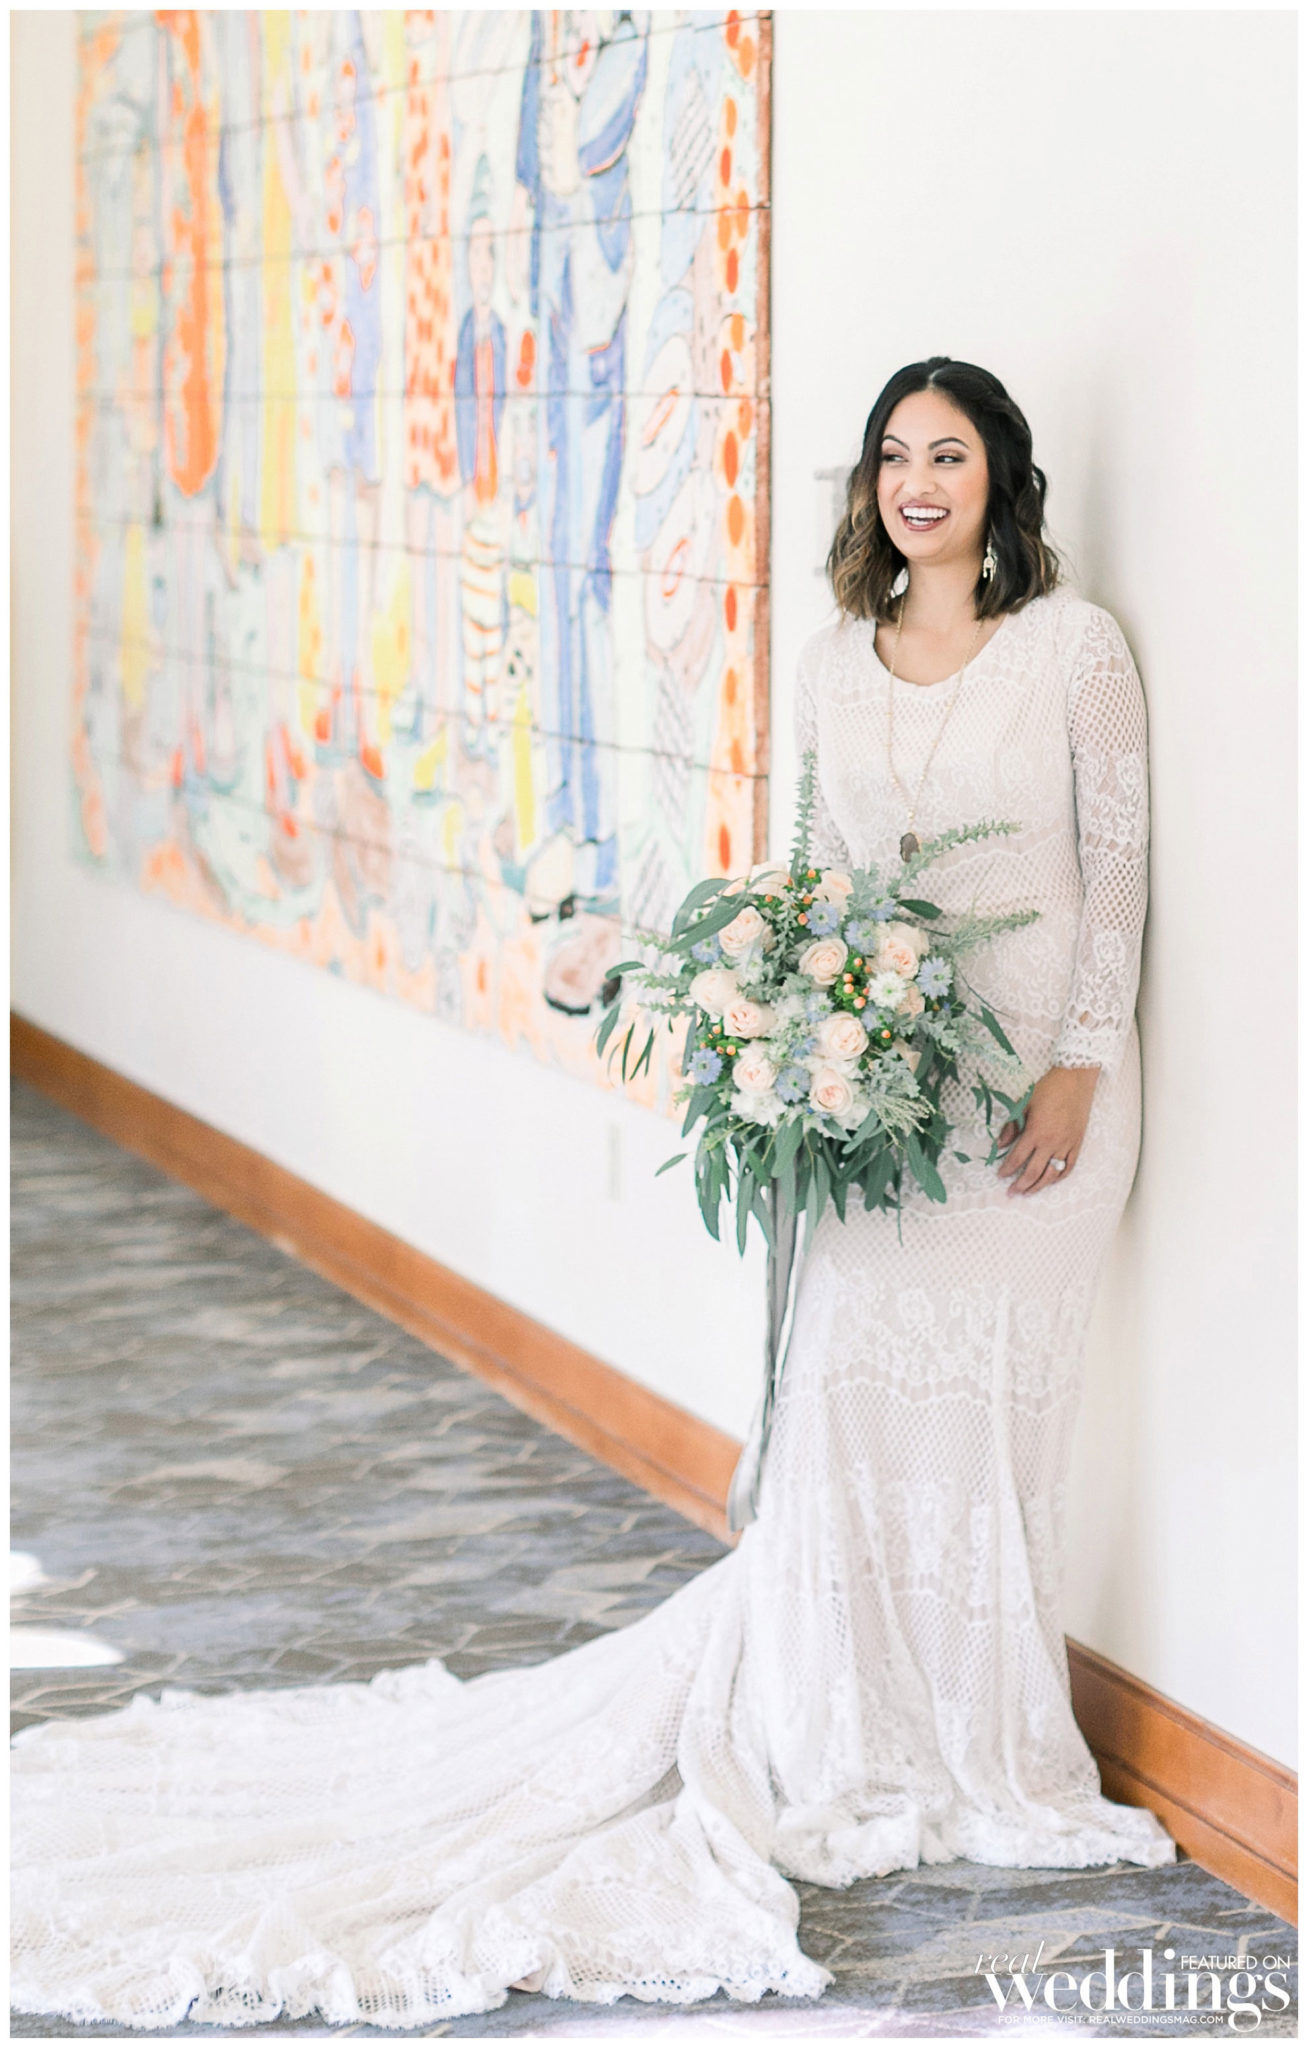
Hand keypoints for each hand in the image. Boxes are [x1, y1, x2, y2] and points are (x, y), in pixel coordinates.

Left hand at [996, 1065, 1099, 1196]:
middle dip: (1020, 1185)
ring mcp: (1066, 1145)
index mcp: (1035, 1133)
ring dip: (1039, 1186)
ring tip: (1029, 1192)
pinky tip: (1051, 1181)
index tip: (1000, 1176)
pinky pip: (1069, 1167)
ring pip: (1052, 1174)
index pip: (1017, 1158)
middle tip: (1011, 1192)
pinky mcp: (1078, 1144)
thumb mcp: (1024, 1104)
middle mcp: (1051, 1143)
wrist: (1074, 1080)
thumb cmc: (1048, 1089)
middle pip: (1033, 1172)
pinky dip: (1059, 1177)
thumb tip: (999, 1144)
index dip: (1007, 1169)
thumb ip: (1012, 1126)